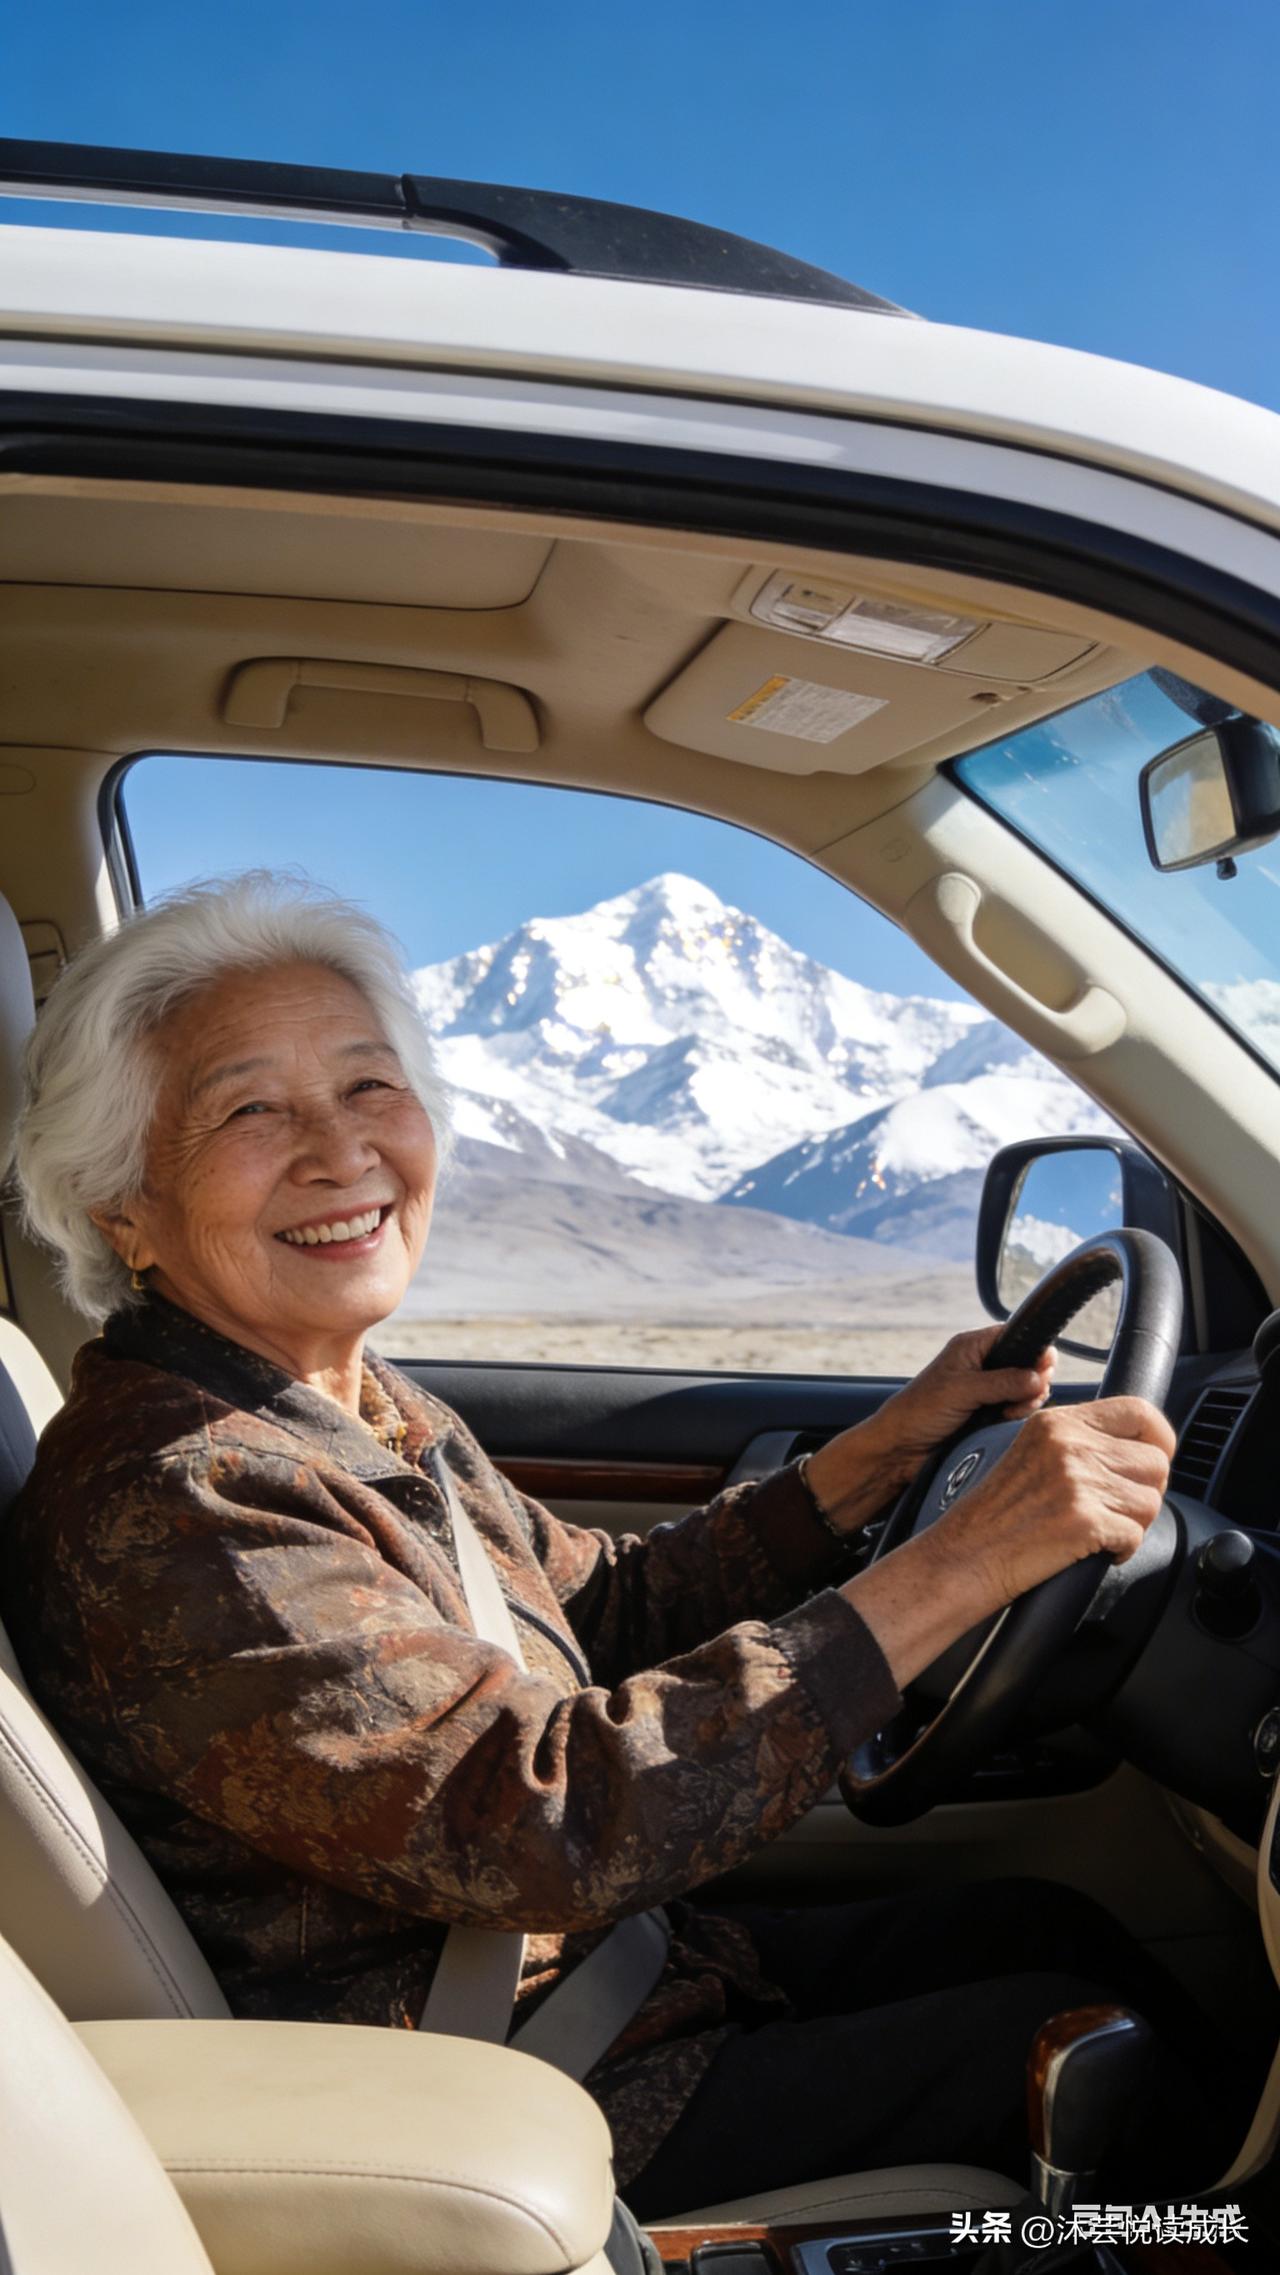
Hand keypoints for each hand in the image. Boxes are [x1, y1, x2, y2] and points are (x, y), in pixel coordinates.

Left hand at [802, 1326, 1053, 1538]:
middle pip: (1026, 1364)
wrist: (901, 1448)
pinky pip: (1016, 1408)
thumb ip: (1003, 1382)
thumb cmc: (920, 1411)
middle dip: (1033, 1380)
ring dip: (1026, 1400)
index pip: (1014, 1335)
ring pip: (1025, 1388)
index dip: (1033, 1349)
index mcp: (972, 1346)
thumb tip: (1039, 1377)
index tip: (1044, 1368)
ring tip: (1010, 1412)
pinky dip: (1018, 1414)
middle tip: (1026, 1396)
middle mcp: (981, 1364)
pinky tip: (1006, 1420)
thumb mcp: (963, 1390)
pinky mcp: (988, 1412)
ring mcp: (986, 1389)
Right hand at [931, 1395, 1174, 1611]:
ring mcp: (1078, 1482)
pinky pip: (1136, 1536)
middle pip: (1155, 1462)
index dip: (1160, 1438)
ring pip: (1150, 1502)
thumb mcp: (1033, 1451)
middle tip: (1119, 1507)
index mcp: (1058, 1422)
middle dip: (1146, 1491)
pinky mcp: (1084, 1521)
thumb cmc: (997, 1512)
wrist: (966, 1553)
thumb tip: (1138, 1448)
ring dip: (1133, 1523)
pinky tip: (1095, 1550)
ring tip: (1101, 1529)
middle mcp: (1069, 1445)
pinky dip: (1122, 1550)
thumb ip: (1080, 1440)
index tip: (1156, 1457)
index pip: (1139, 1411)